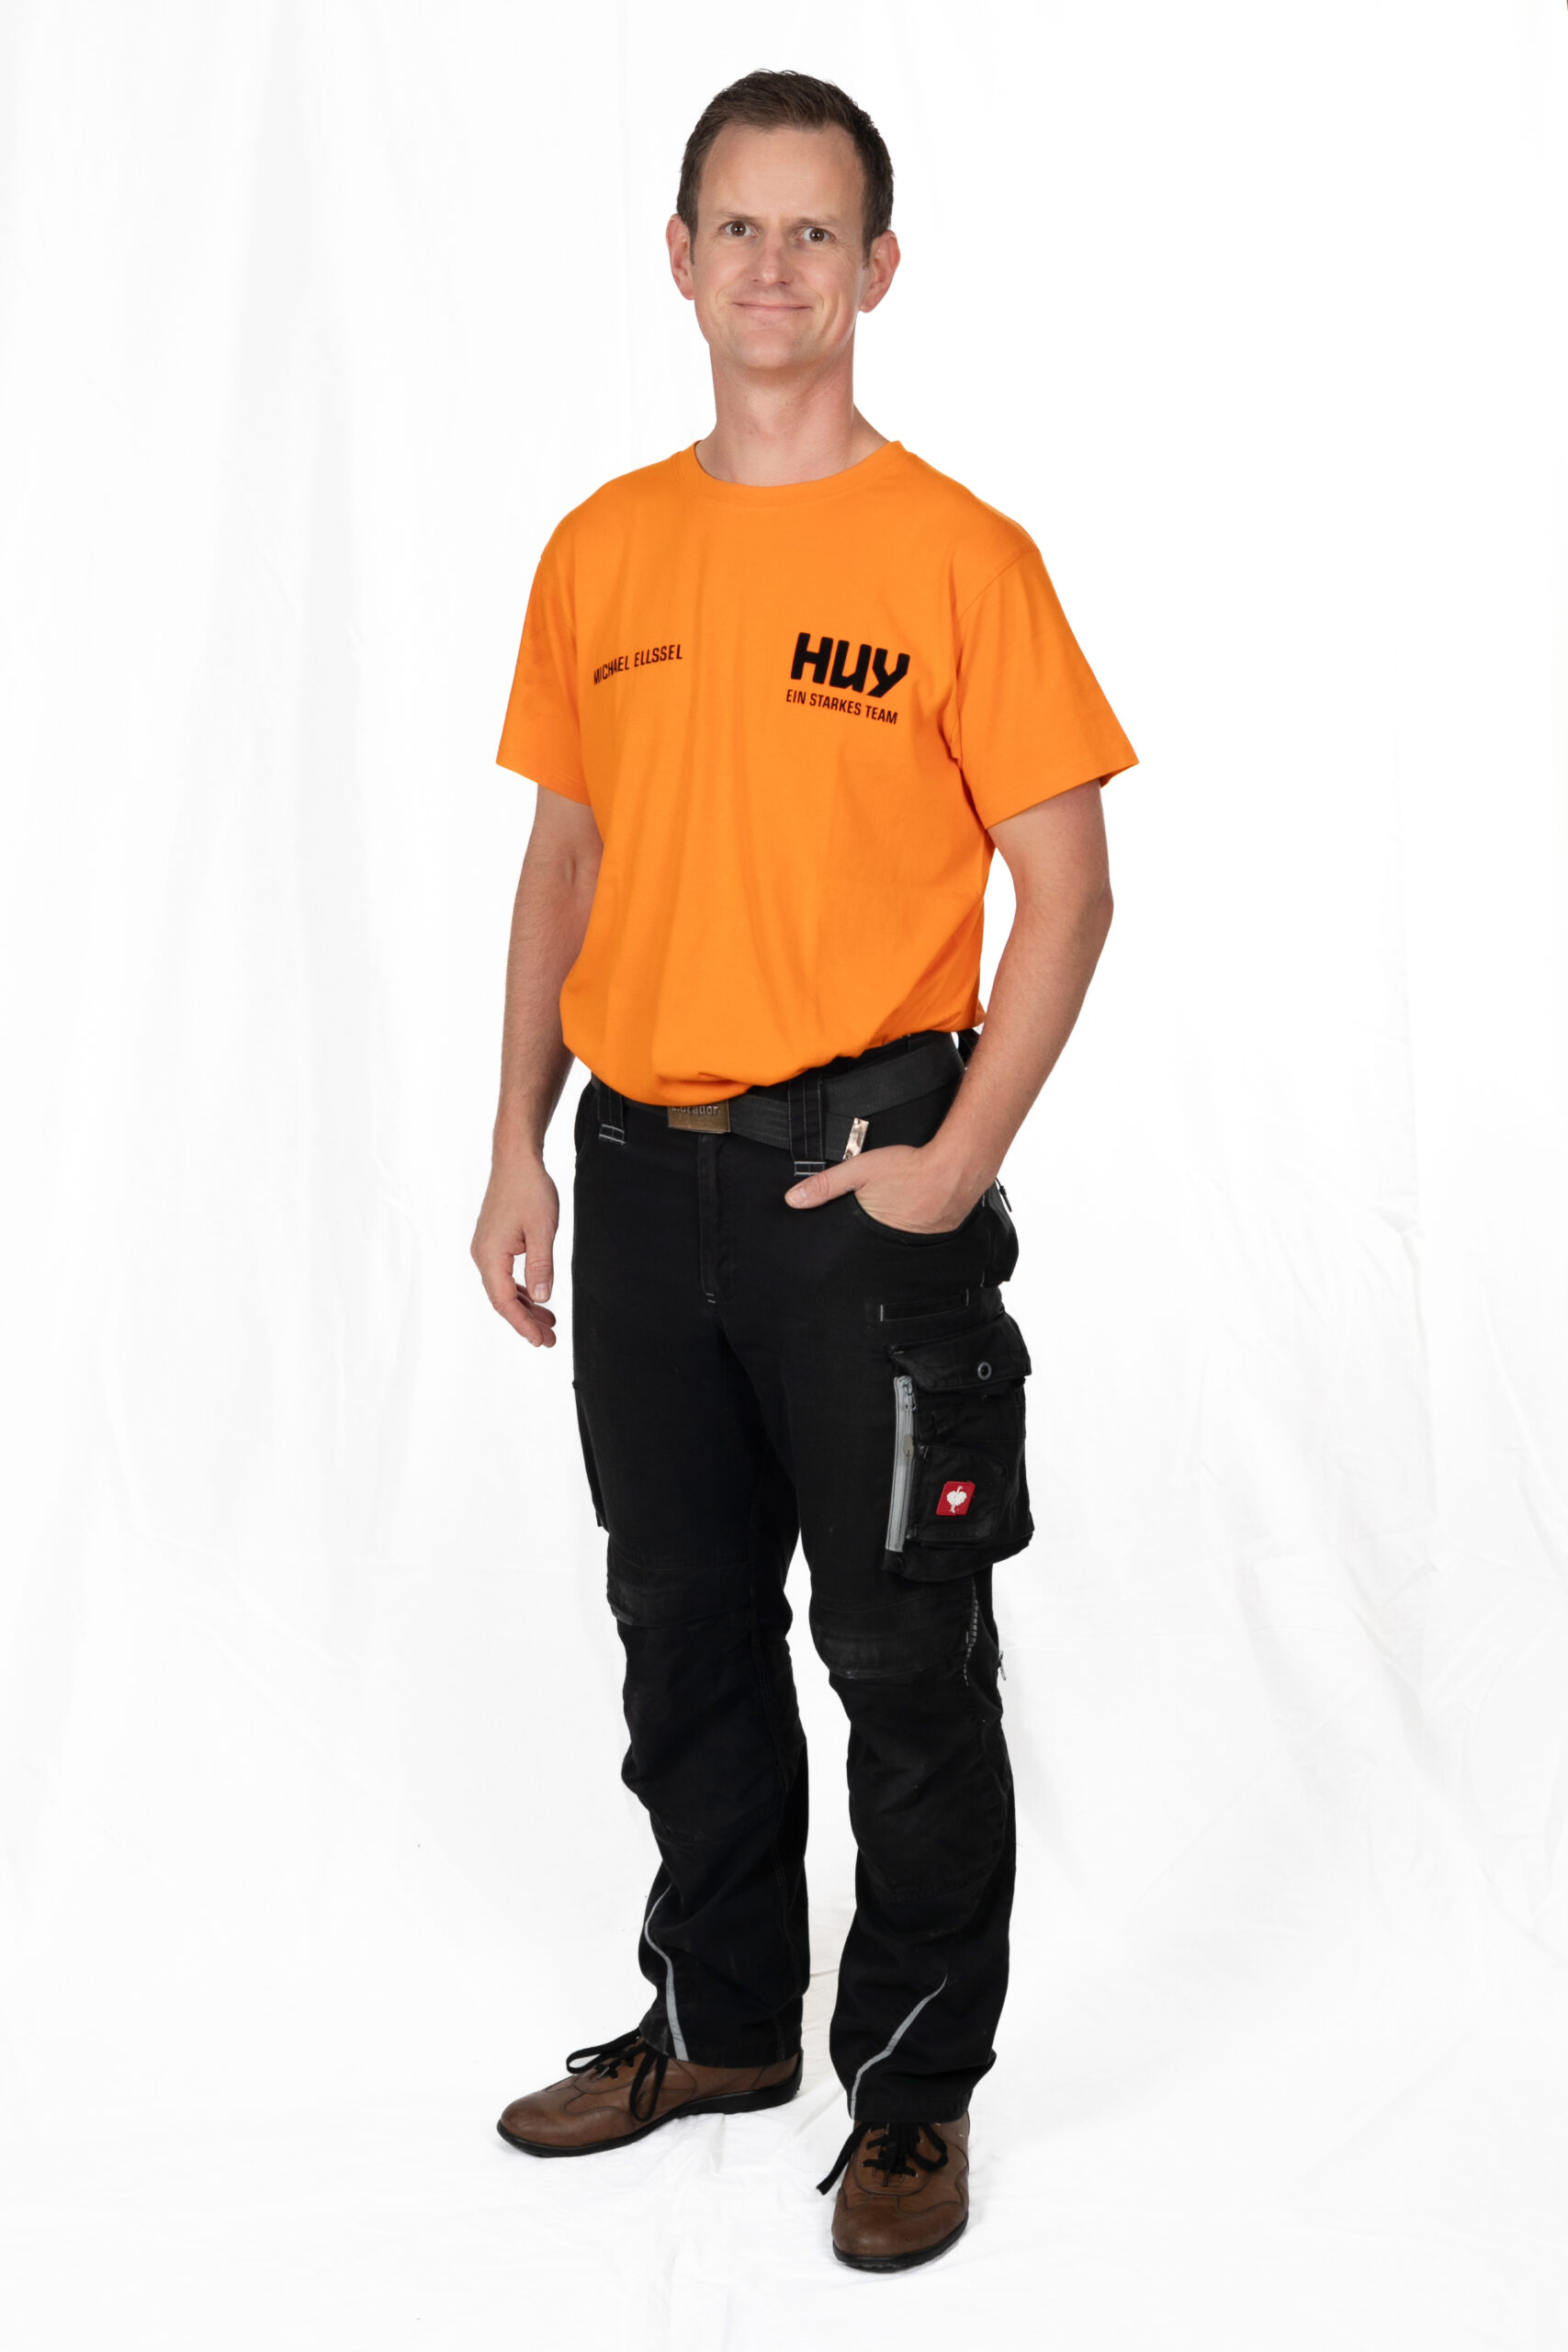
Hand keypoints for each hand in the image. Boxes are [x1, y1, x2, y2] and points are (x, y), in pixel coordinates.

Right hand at [471, 1156, 560, 1346]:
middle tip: (550, 1339)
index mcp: (490, 1255)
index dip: (523, 1324)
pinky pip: (505, 1275)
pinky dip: (522, 1289)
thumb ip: (541, 1266)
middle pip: (503, 1299)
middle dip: (526, 1321)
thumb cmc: (528, 1189)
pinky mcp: (494, 1242)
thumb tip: (543, 1298)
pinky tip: (537, 1297)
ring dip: (525, 1307)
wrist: (516, 1160)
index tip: (541, 1340)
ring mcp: (486, 1249)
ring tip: (549, 1323)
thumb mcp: (542, 1230)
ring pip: (504, 1288)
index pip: (505, 1302)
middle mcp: (483, 1255)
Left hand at [784, 1142, 981, 1235]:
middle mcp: (892, 1244)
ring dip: (888, 1238)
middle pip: (871, 1251)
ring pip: (894, 1246)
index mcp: (870, 1233)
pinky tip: (913, 1215)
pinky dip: (912, 1230)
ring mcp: (917, 1243)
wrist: (956, 1167)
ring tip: (889, 1222)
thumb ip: (825, 1185)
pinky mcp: (937, 1235)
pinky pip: (917, 1239)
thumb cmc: (909, 1168)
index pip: (847, 1252)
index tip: (832, 1255)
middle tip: (863, 1233)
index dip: (840, 1252)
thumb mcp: (859, 1170)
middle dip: (863, 1246)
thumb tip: (793, 1200)